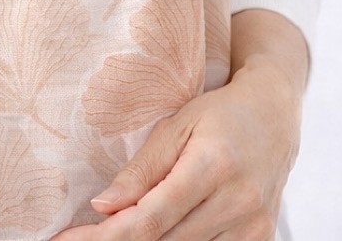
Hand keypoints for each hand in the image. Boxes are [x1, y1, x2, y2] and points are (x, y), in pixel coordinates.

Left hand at [50, 9, 307, 240]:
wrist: (275, 115)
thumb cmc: (219, 113)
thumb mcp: (176, 125)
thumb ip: (142, 169)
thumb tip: (103, 206)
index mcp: (212, 165)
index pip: (150, 218)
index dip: (106, 236)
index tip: (66, 239)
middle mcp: (238, 203)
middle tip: (78, 239)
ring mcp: (255, 228)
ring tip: (112, 234)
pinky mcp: (263, 240)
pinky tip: (154, 236)